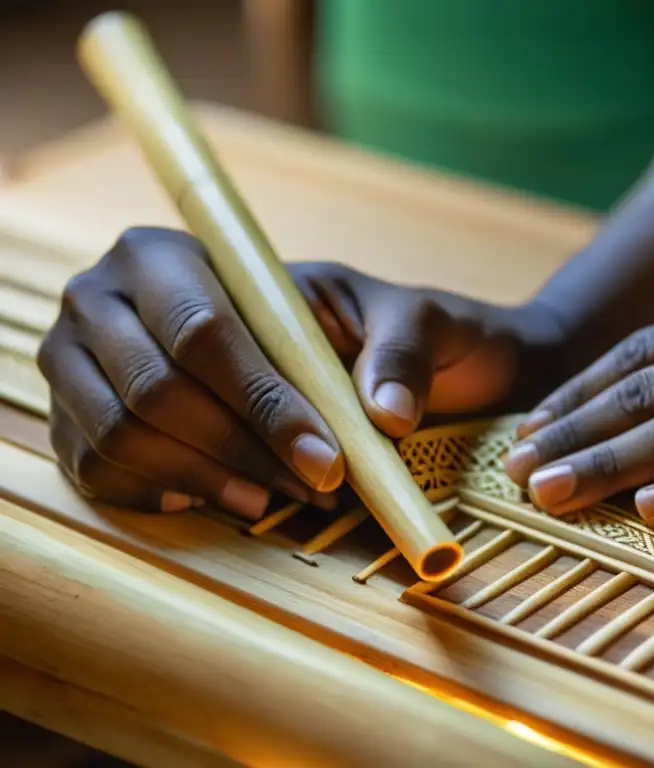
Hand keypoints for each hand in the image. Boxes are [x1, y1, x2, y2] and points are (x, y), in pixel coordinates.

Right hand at [39, 227, 559, 518]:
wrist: (335, 346)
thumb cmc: (367, 326)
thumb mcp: (409, 320)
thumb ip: (404, 351)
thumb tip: (387, 415)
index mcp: (174, 255)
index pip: (203, 333)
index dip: (264, 405)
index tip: (327, 462)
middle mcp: (106, 299)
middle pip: (155, 391)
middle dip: (243, 451)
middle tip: (314, 488)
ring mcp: (75, 361)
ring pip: (122, 437)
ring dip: (209, 481)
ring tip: (277, 497)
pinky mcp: (73, 417)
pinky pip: (97, 471)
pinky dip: (163, 495)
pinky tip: (226, 495)